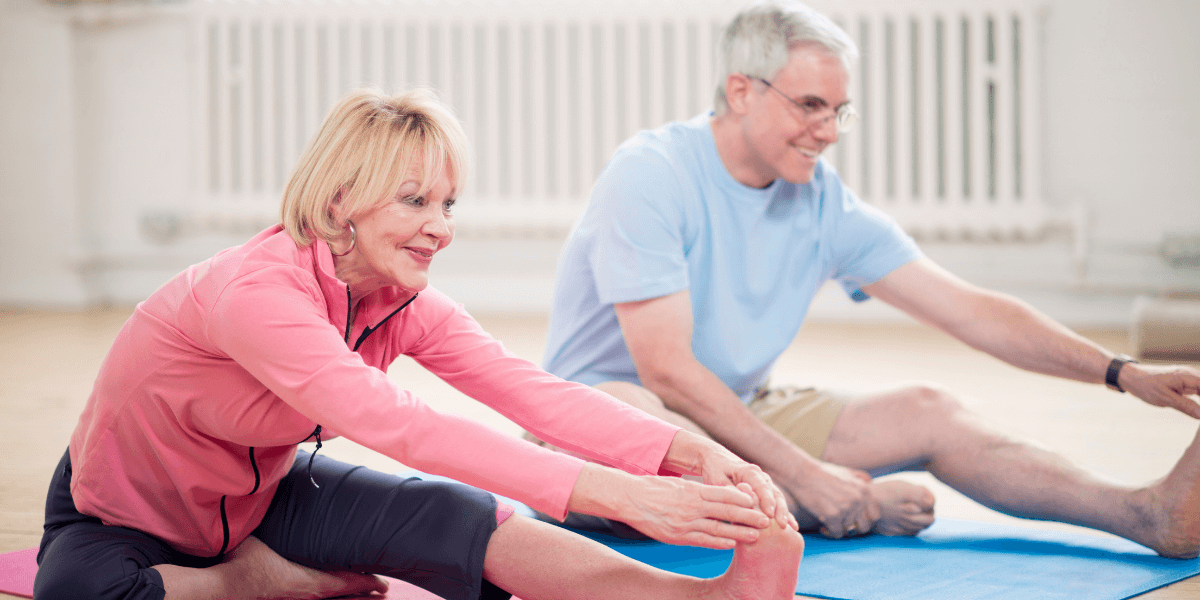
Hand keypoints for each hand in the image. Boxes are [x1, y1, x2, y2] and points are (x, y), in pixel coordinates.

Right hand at [619, 477, 772, 548]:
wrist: (630, 499)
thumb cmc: (655, 488)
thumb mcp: (679, 483)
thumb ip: (699, 489)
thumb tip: (720, 493)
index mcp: (694, 490)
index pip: (725, 493)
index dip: (744, 498)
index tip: (759, 500)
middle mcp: (692, 506)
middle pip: (727, 512)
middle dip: (749, 516)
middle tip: (766, 520)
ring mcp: (685, 523)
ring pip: (719, 529)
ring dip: (739, 533)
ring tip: (755, 535)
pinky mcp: (678, 536)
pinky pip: (703, 541)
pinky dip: (719, 542)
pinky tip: (731, 543)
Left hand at [661, 431, 797, 529]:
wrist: (714, 459)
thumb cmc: (714, 470)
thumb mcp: (718, 480)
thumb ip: (730, 491)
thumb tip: (742, 502)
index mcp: (749, 471)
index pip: (762, 487)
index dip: (767, 502)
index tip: (770, 516)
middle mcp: (760, 476)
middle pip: (774, 493)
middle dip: (780, 510)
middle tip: (783, 526)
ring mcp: (764, 483)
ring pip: (778, 498)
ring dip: (784, 512)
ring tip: (791, 528)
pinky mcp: (763, 491)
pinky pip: (775, 502)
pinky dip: (783, 513)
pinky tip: (792, 526)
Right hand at [788, 460, 876, 538]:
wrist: (801, 472)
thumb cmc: (823, 472)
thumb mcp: (846, 471)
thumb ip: (860, 478)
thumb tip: (870, 481)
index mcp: (865, 489)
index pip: (875, 516)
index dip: (865, 521)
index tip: (854, 521)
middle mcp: (859, 499)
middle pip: (863, 527)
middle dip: (852, 528)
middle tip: (841, 525)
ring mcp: (846, 507)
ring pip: (848, 531)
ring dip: (839, 529)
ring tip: (829, 522)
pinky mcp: (832, 515)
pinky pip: (836, 533)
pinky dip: (829, 532)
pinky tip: (823, 526)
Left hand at [1122, 362, 1199, 417]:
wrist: (1131, 378)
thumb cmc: (1145, 385)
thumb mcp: (1164, 398)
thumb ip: (1185, 406)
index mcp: (1188, 376)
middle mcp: (1191, 375)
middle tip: (1199, 415)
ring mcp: (1188, 380)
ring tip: (1199, 414)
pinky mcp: (1184, 385)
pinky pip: (1199, 392)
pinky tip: (1199, 411)